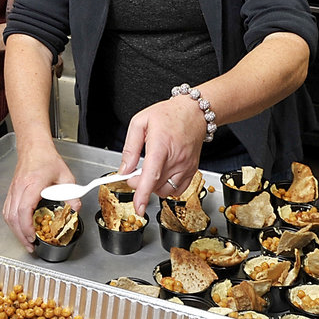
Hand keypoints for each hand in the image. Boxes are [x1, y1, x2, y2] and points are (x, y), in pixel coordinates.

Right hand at [2, 138, 77, 251]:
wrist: (34, 147)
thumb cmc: (47, 159)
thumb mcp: (66, 175)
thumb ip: (72, 193)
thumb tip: (75, 209)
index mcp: (33, 184)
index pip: (24, 210)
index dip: (27, 227)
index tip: (33, 237)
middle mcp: (20, 188)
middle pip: (13, 217)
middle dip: (20, 235)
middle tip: (30, 246)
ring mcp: (13, 189)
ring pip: (7, 215)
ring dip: (15, 230)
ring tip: (25, 240)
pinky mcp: (11, 191)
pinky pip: (6, 210)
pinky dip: (12, 222)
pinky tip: (19, 228)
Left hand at [118, 94, 206, 214]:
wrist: (194, 112)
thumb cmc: (168, 115)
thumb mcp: (140, 122)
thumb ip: (130, 148)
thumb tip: (124, 169)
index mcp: (161, 145)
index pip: (151, 175)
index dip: (143, 194)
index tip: (138, 207)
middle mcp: (176, 158)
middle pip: (155, 185)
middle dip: (140, 184)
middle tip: (134, 172)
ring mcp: (186, 166)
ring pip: (166, 191)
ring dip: (154, 187)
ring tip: (150, 171)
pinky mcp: (192, 170)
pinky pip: (178, 190)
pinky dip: (167, 188)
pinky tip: (162, 176)